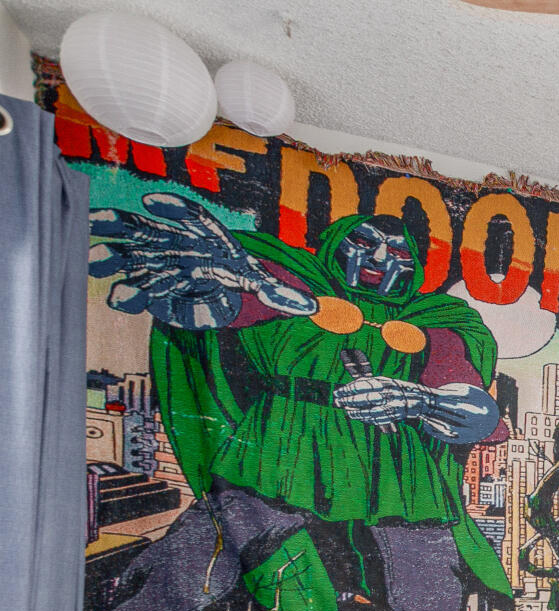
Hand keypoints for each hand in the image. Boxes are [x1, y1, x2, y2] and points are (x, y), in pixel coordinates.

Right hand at [90, 192, 315, 328]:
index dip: (171, 208)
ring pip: (127, 254)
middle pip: (145, 228)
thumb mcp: (257, 282)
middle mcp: (173, 242)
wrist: (213, 283)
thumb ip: (278, 293)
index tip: (154, 201)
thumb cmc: (232, 271)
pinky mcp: (147, 285)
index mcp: (203, 234)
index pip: (189, 216)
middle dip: (120, 225)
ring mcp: (154, 262)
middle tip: (99, 222)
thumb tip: (312, 307)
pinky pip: (133, 286)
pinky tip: (117, 299)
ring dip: (109, 256)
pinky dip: (126, 294)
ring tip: (92, 261)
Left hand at [334, 376, 430, 429]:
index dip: (349, 389)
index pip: (363, 385)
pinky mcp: (395, 416)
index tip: (338, 392)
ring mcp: (393, 406)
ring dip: (356, 412)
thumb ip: (369, 383)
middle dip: (349, 400)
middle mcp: (389, 394)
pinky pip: (377, 418)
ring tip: (346, 411)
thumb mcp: (384, 381)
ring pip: (371, 411)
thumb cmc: (396, 389)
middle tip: (338, 402)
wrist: (420, 399)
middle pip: (366, 398)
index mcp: (385, 382)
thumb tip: (348, 387)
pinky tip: (357, 416)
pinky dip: (365, 418)